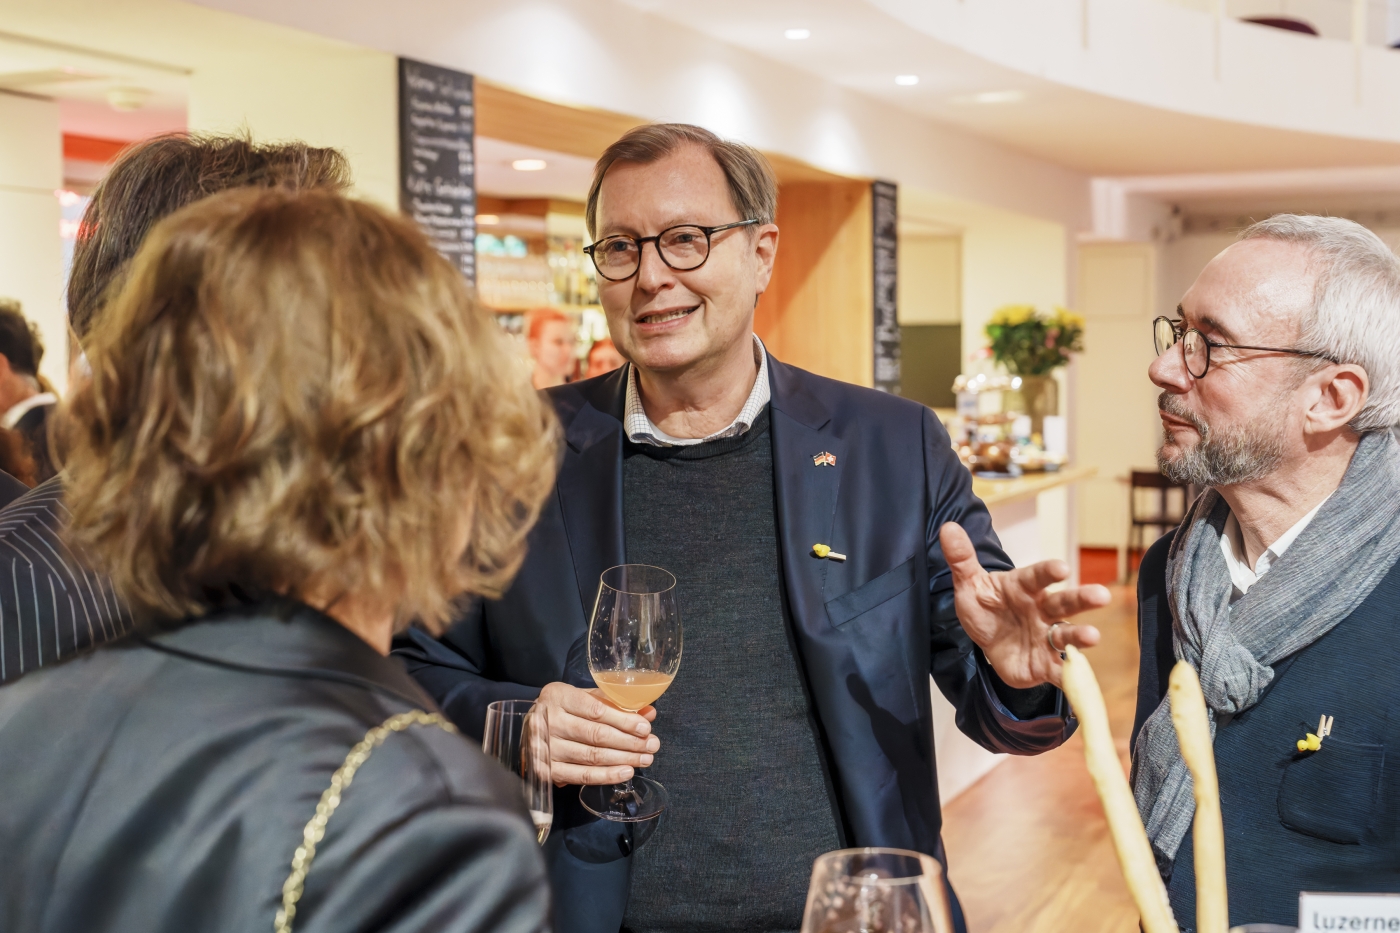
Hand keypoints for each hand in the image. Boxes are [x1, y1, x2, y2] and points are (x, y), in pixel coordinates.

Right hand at [536, 681, 659, 785]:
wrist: (527, 727)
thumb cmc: (562, 709)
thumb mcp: (584, 697)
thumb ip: (614, 703)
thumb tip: (649, 712)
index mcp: (558, 696)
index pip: (596, 710)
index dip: (623, 720)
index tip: (645, 727)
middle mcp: (548, 721)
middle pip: (596, 735)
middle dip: (629, 742)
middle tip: (652, 745)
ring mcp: (545, 748)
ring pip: (591, 756)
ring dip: (623, 759)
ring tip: (645, 759)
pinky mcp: (546, 770)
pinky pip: (582, 776)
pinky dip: (606, 776)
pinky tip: (625, 772)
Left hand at [939, 521, 1107, 688]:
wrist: (989, 643)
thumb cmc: (987, 607)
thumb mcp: (969, 584)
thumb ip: (962, 559)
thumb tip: (948, 528)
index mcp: (1024, 587)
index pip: (1037, 577)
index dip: (1049, 572)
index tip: (1062, 568)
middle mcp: (1042, 610)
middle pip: (1064, 603)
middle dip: (1082, 598)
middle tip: (1101, 595)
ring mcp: (1046, 637)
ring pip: (1067, 635)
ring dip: (1080, 637)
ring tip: (1092, 636)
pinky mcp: (1045, 664)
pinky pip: (1060, 672)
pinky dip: (1071, 678)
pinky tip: (1081, 685)